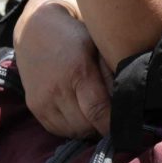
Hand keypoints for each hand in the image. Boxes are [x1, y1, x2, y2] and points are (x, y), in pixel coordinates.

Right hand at [13, 0, 112, 139]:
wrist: (35, 30)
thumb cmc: (74, 36)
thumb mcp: (98, 47)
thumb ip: (111, 76)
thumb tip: (127, 103)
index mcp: (78, 72)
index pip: (98, 112)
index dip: (113, 124)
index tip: (126, 126)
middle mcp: (58, 89)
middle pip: (86, 127)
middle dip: (102, 127)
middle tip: (111, 119)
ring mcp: (43, 100)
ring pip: (73, 132)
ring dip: (87, 129)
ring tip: (95, 116)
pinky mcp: (34, 107)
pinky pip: (58, 130)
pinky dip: (72, 128)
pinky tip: (79, 115)